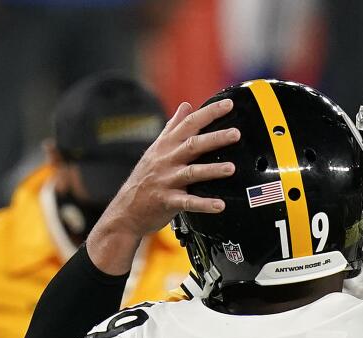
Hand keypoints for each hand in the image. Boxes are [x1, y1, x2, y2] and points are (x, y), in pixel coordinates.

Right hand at [86, 99, 240, 274]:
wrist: (126, 209)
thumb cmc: (145, 178)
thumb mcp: (157, 148)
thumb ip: (173, 127)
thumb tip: (186, 106)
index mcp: (167, 145)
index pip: (189, 123)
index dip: (209, 113)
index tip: (228, 104)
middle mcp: (167, 160)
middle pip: (193, 145)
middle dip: (215, 138)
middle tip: (236, 133)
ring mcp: (167, 180)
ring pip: (192, 172)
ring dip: (212, 170)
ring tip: (231, 168)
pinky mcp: (168, 201)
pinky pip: (188, 203)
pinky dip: (204, 204)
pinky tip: (220, 205)